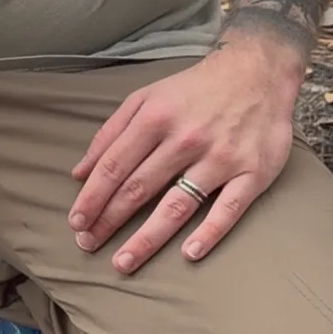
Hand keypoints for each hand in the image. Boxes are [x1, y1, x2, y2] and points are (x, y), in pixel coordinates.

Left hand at [67, 39, 301, 273]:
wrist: (256, 72)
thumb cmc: (192, 90)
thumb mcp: (144, 98)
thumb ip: (110, 133)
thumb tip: (79, 172)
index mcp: (154, 119)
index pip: (114, 166)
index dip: (92, 197)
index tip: (76, 222)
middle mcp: (185, 139)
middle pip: (139, 188)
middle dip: (109, 220)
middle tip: (88, 245)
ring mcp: (220, 158)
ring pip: (177, 205)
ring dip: (148, 237)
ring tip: (124, 261)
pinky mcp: (254, 173)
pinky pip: (228, 209)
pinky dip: (209, 233)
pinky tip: (189, 253)